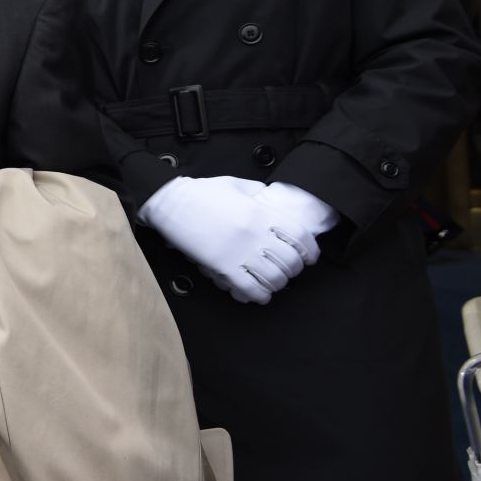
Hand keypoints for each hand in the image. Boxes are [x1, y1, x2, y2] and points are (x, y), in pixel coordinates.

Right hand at [138, 176, 315, 304]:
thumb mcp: (236, 185)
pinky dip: (260, 295)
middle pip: (290, 262)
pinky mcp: (222, 267)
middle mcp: (255, 234)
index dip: (309, 251)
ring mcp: (239, 252)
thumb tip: (269, 198)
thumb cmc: (201, 192)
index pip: (300, 237)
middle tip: (288, 270)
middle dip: (293, 270)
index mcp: (261, 213)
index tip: (308, 258)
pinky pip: (250, 289)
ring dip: (278, 283)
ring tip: (273, 281)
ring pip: (274, 279)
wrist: (171, 203)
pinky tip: (259, 292)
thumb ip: (257, 192)